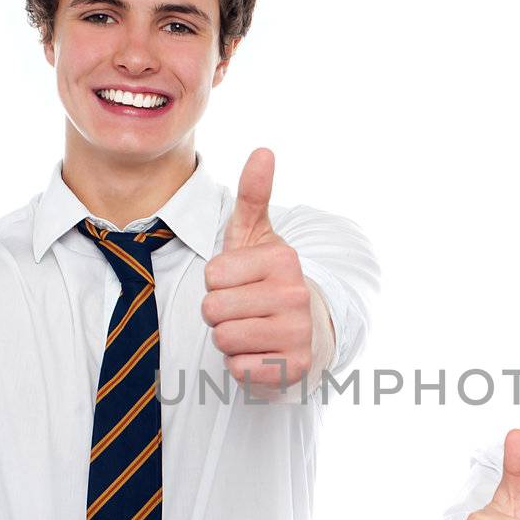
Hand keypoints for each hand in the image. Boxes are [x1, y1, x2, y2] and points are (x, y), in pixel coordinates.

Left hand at [201, 148, 314, 393]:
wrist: (308, 331)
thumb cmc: (268, 281)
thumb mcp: (257, 237)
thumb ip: (254, 195)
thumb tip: (263, 150)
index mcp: (283, 259)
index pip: (212, 275)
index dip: (217, 283)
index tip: (240, 283)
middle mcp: (296, 294)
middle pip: (214, 310)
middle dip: (220, 313)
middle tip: (244, 310)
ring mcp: (298, 333)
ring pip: (224, 339)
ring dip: (230, 339)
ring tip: (252, 330)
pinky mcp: (295, 368)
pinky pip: (239, 369)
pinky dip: (243, 365)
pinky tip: (262, 353)